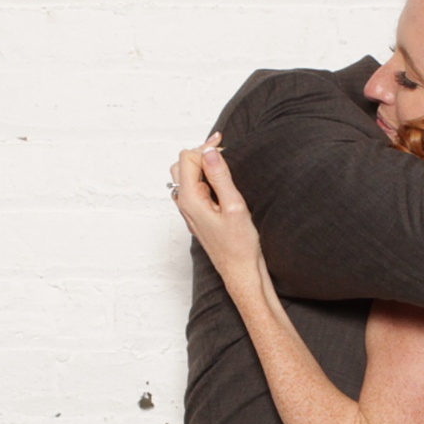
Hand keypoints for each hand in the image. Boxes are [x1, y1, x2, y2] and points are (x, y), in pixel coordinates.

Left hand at [171, 137, 262, 289]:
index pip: (188, 158)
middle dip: (203, 156)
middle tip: (226, 156)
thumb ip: (220, 176)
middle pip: (183, 164)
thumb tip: (210, 151)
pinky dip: (205, 179)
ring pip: (186, 176)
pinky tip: (221, 183)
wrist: (240, 271)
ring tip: (224, 167)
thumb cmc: (240, 246)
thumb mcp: (234, 206)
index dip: (208, 152)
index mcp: (190, 199)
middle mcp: (185, 204)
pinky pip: (194, 188)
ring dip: (203, 167)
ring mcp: (189, 210)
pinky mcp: (197, 215)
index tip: (227, 156)